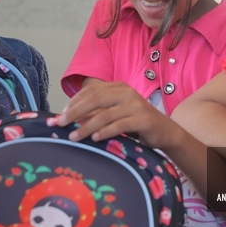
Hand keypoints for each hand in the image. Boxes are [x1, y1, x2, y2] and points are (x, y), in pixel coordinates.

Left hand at [57, 81, 179, 149]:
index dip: (74, 102)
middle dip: (75, 112)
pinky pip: (120, 125)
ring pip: (105, 114)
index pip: (91, 91)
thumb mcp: (115, 114)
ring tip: (74, 137)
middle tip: (61, 124)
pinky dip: (106, 132)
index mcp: (118, 87)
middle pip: (95, 99)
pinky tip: (95, 138)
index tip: (60, 115)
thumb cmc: (136, 123)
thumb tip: (69, 118)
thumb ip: (97, 113)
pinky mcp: (143, 119)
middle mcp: (126, 93)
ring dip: (87, 126)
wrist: (165, 132)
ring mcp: (136, 105)